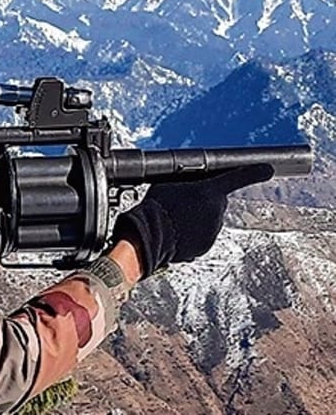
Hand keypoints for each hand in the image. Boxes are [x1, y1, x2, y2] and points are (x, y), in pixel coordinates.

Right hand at [112, 164, 273, 278]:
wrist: (148, 236)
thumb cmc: (155, 207)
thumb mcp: (168, 184)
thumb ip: (187, 183)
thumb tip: (189, 184)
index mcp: (209, 191)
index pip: (237, 178)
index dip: (254, 172)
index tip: (267, 169)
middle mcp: (216, 211)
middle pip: (216, 202)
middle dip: (204, 202)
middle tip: (184, 204)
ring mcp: (212, 230)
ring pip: (210, 221)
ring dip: (197, 220)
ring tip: (176, 221)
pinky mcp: (205, 246)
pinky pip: (203, 236)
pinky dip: (193, 235)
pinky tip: (177, 232)